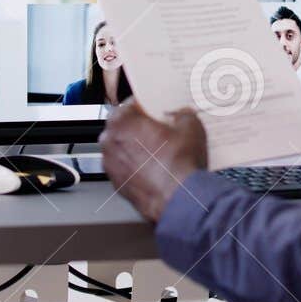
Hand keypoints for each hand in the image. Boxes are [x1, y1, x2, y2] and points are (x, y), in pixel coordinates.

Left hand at [97, 101, 208, 221]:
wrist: (178, 198)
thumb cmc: (177, 165)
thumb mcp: (191, 127)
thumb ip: (183, 114)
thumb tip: (183, 115)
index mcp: (122, 121)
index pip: (130, 103)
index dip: (146, 105)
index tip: (155, 109)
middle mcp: (110, 141)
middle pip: (123, 126)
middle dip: (139, 126)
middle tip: (159, 129)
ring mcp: (110, 165)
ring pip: (122, 148)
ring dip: (135, 147)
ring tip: (158, 151)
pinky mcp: (116, 184)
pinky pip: (125, 168)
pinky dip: (136, 166)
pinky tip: (155, 168)